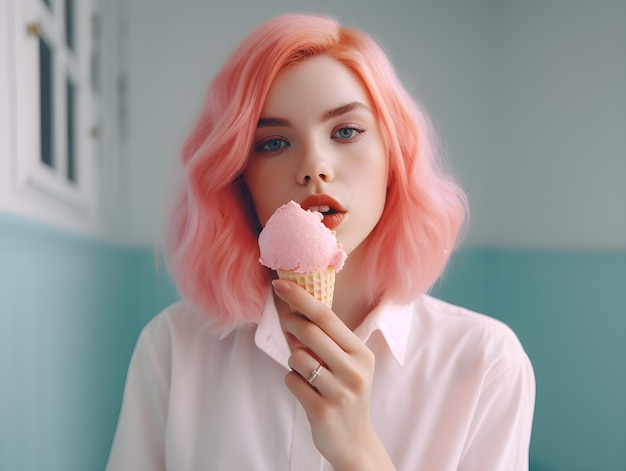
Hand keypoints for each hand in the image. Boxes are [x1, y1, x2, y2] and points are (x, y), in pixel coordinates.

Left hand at [272, 279, 395, 470]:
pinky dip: (292, 381)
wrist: (354, 440)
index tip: (279, 284)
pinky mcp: (322, 410)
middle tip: (286, 325)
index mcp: (361, 353)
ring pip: (297, 358)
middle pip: (311, 332)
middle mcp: (354, 371)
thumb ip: (325, 339)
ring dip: (293, 361)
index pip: (327, 316)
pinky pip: (291, 381)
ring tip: (307, 373)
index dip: (300, 298)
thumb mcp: (346, 364)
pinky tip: (306, 391)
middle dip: (291, 324)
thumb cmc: (345, 392)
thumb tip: (292, 308)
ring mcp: (340, 392)